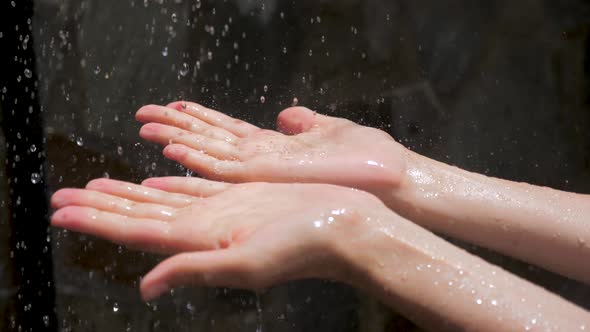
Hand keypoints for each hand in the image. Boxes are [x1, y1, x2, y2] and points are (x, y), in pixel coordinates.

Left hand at [50, 177, 384, 299]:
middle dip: (100, 207)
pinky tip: (154, 182)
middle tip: (62, 197)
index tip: (61, 213)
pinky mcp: (238, 198)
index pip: (134, 232)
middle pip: (139, 216)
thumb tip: (145, 288)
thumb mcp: (245, 263)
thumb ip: (192, 270)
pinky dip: (168, 184)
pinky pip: (193, 188)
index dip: (97, 222)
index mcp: (199, 242)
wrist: (343, 226)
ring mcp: (220, 212)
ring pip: (161, 200)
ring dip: (126, 194)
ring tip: (97, 187)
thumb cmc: (303, 247)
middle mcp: (203, 228)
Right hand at [136, 102, 406, 192]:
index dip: (198, 121)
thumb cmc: (366, 157)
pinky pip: (223, 167)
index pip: (226, 133)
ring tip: (144, 129)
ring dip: (175, 141)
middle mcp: (262, 162)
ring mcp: (263, 172)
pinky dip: (196, 158)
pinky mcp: (269, 177)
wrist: (392, 180)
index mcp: (274, 149)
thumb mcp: (331, 129)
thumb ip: (305, 122)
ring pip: (207, 154)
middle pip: (208, 143)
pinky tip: (171, 150)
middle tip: (141, 117)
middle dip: (174, 129)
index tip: (172, 108)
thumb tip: (287, 113)